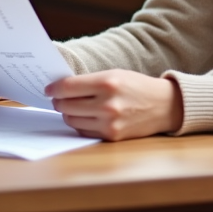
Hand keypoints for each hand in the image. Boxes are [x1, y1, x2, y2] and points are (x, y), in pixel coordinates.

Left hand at [45, 70, 183, 140]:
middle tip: (59, 98)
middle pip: (66, 105)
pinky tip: (85, 117)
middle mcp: (107, 104)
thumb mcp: (115, 75)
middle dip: (59, 101)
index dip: (53, 89)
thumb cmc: (137, 87)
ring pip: (72, 120)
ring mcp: (109, 123)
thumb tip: (61, 88)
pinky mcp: (111, 136)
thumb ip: (89, 81)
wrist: (164, 106)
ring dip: (68, 113)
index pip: (67, 87)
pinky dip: (80, 124)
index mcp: (107, 83)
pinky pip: (83, 131)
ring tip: (73, 107)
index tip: (49, 89)